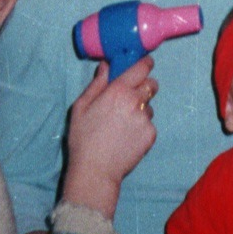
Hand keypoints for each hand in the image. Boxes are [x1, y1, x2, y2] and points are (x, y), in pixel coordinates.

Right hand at [60, 57, 156, 219]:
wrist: (95, 170)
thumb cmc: (84, 138)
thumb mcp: (81, 106)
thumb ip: (97, 83)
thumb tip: (106, 66)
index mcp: (118, 90)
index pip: (141, 68)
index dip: (145, 63)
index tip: (145, 63)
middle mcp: (136, 101)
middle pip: (152, 84)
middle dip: (144, 86)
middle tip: (132, 96)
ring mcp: (146, 119)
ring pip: (150, 106)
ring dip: (141, 109)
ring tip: (123, 124)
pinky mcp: (151, 135)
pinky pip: (149, 124)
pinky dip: (141, 127)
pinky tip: (127, 136)